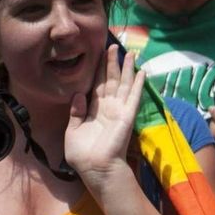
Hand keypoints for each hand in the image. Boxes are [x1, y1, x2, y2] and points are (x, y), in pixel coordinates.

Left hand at [65, 45, 144, 191]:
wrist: (95, 168)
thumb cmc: (83, 154)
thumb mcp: (72, 131)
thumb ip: (75, 112)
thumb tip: (78, 94)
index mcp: (94, 110)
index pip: (98, 85)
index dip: (99, 70)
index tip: (99, 54)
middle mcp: (108, 107)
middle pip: (112, 80)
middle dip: (112, 63)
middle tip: (113, 46)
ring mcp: (119, 110)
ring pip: (124, 84)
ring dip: (127, 68)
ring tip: (130, 53)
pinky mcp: (127, 115)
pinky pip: (134, 96)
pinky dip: (138, 83)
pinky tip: (142, 72)